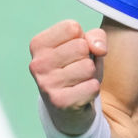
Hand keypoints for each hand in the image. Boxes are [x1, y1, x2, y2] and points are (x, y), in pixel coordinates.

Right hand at [29, 20, 107, 134]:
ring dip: (90, 75)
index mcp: (38, 44)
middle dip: (87, 58)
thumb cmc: (76, 70)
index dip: (82, 39)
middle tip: (77, 70)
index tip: (73, 53)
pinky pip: (92, 86)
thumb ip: (96, 36)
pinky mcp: (59, 102)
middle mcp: (37, 63)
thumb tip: (99, 49)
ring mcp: (46, 84)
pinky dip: (93, 90)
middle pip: (81, 46)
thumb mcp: (86, 46)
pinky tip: (81, 95)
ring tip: (79, 82)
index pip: (72, 27)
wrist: (70, 110)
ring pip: (88, 67)